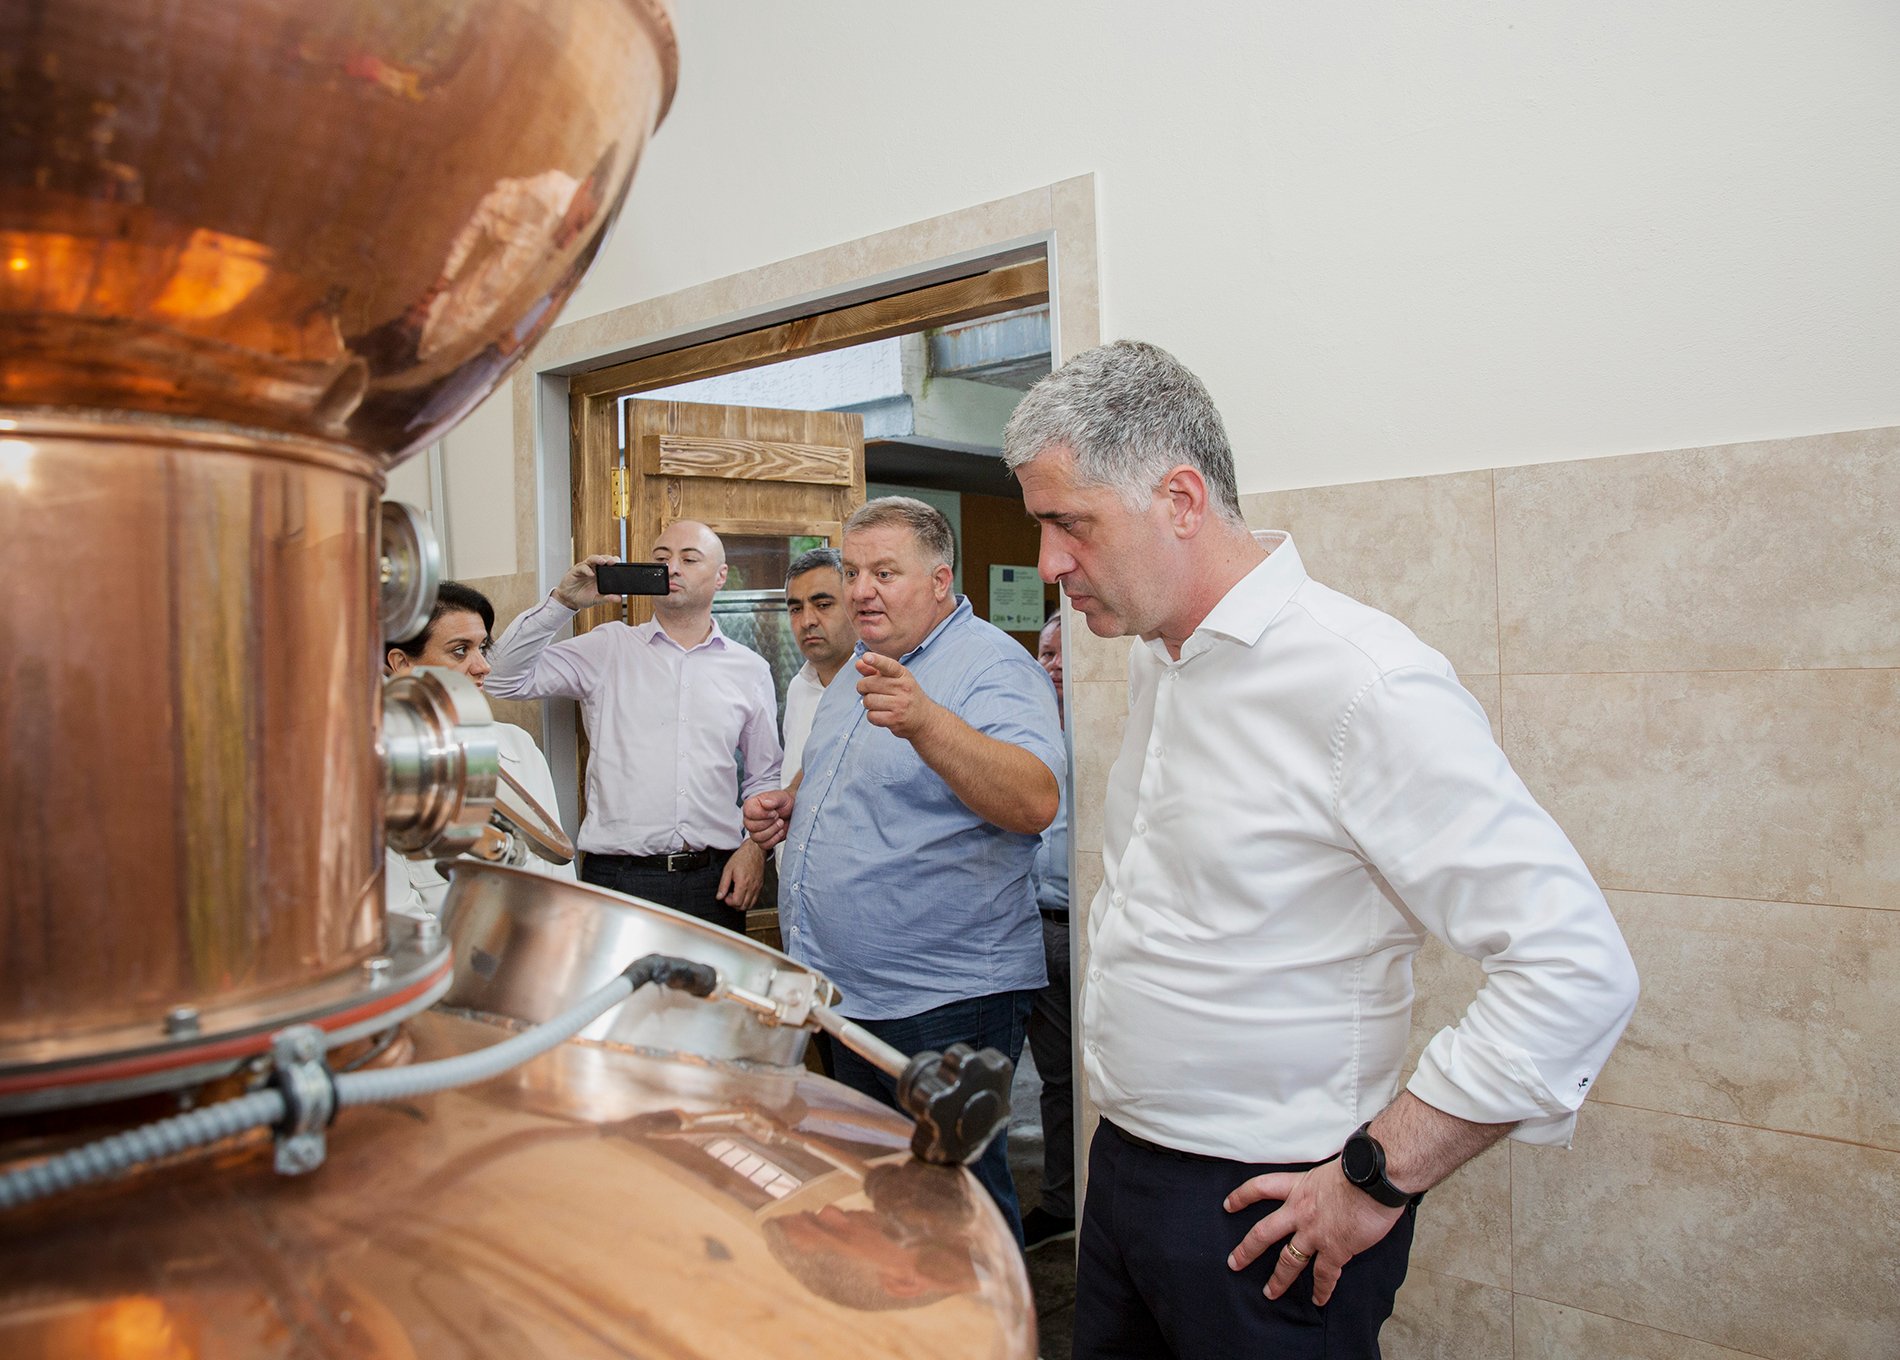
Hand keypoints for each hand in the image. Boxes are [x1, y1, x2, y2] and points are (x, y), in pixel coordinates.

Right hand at [552, 554, 621, 609]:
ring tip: (603, 562)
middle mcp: (593, 569)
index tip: (621, 565)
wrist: (569, 600)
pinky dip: (587, 570)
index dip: (615, 563)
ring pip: (592, 559)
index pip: (609, 565)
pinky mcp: (575, 571)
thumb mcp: (597, 599)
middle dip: (608, 559)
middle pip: (602, 559)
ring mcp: (585, 569)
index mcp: (601, 575)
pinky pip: (582, 567)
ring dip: (598, 559)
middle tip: (613, 561)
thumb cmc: (583, 597)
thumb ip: (607, 598)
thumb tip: (619, 598)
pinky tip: (591, 574)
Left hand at [718, 839, 764, 909]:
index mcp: (743, 883)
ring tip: (736, 895)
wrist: (755, 850)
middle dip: (734, 904)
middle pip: (743, 906)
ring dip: (742, 904)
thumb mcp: (728, 869)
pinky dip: (748, 901)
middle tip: (730, 896)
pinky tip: (743, 893)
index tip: (725, 896)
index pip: (736, 902)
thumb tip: (719, 896)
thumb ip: (723, 884)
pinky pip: (755, 900)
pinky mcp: (760, 886)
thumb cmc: (742, 857)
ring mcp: (757, 887)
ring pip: (750, 905)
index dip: (728, 902)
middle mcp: (752, 887)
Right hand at [743, 788, 794, 849]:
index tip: (774, 812)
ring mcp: (755, 831)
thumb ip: (773, 798)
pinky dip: (775, 839)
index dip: (763, 814)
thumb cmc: (785, 803)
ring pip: (757, 837)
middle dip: (769, 822)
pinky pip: (764, 845)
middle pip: (751, 827)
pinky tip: (780, 831)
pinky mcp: (762, 840)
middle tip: (778, 817)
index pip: (748, 813)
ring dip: (773, 830)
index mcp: (751, 806)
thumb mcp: (781, 797)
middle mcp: (750, 819)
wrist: (793, 812)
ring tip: (780, 823)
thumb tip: (764, 803)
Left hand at [855, 652, 941, 740]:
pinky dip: (872, 716)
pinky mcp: (895, 719)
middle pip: (869, 684)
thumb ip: (875, 671)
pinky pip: (871, 715)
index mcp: (903, 675)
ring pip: (868, 700)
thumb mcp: (895, 679)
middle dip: (863, 688)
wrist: (924, 717)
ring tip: (878, 704)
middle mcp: (903, 688)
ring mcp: (900, 704)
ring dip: (868, 703)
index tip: (866, 657)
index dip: (876, 661)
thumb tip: (859, 663)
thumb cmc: (906, 696)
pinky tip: (881, 714)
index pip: (888, 665)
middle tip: (869, 691)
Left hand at [1224, 1159, 1405, 1306]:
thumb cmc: (1362, 1165)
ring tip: (1269, 1292)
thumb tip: (1331, 1181)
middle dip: (1246, 1250)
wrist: (1377, 1176)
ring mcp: (1315, 1232)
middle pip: (1263, 1232)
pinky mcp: (1335, 1249)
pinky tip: (1319, 1300)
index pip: (1261, 1188)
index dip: (1242, 1196)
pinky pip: (1324, 1275)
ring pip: (1288, 1260)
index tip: (1228, 1205)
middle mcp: (1300, 1211)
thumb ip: (1323, 1181)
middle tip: (1234, 1263)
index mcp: (1299, 1186)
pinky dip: (1322, 1290)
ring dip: (1278, 1279)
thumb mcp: (1331, 1167)